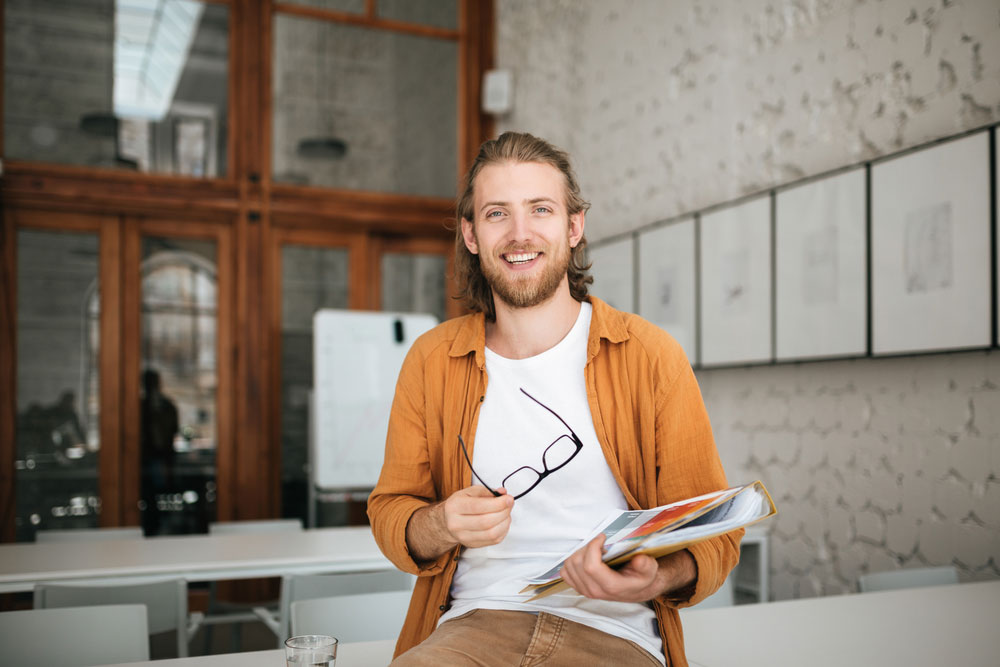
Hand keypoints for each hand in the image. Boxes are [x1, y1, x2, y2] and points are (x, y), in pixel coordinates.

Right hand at [439, 485, 514, 548]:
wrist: (447, 521)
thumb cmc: (461, 504)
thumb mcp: (470, 492)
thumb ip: (487, 491)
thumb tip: (503, 494)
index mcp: (455, 506)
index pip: (479, 507)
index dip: (498, 504)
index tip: (509, 499)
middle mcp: (456, 524)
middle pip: (486, 522)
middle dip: (504, 512)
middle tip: (509, 504)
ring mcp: (464, 537)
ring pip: (492, 534)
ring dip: (505, 522)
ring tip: (506, 513)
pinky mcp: (473, 545)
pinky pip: (494, 540)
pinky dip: (503, 530)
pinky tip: (502, 522)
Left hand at [560, 535, 695, 602]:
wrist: (635, 589)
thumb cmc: (641, 577)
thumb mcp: (649, 570)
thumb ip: (646, 565)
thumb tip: (639, 560)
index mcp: (610, 586)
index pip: (590, 566)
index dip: (593, 547)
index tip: (602, 537)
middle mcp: (594, 591)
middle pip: (577, 563)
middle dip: (587, 547)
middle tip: (600, 542)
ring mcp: (584, 590)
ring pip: (569, 565)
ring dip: (579, 552)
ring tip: (594, 549)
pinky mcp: (578, 587)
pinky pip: (565, 572)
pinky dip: (572, 561)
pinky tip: (586, 557)